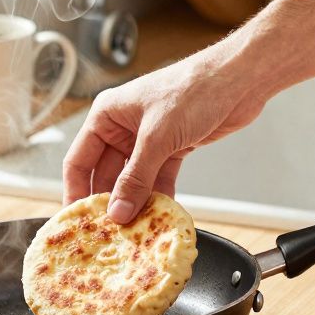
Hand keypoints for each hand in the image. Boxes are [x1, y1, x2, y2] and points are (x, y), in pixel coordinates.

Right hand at [63, 47, 267, 222]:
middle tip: (106, 233)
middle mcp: (123, 128)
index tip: (76, 221)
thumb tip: (118, 211)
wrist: (239, 81)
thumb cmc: (194, 89)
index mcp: (106, 116)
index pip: (79, 161)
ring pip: (133, 180)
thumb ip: (136, 178)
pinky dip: (158, 197)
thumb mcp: (157, 137)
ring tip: (132, 230)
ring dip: (134, 203)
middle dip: (108, 203)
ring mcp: (147, 140)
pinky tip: (157, 216)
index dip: (75, 192)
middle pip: (105, 175)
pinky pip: (157, 180)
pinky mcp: (172, 149)